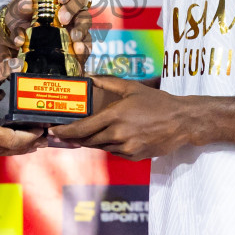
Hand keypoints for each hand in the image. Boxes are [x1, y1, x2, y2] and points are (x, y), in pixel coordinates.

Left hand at [0, 0, 92, 63]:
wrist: (16, 37)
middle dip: (73, 8)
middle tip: (62, 19)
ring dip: (81, 27)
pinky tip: (78, 50)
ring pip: (86, 19)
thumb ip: (20, 7)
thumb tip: (25, 5)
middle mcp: (70, 4)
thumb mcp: (16, 10)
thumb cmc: (19, 17)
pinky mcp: (78, 40)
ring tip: (74, 38)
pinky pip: (87, 41)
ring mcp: (76, 22)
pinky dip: (84, 46)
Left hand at [48, 75, 197, 159]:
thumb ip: (108, 83)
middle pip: (88, 141)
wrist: (181, 121)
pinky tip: (117, 136)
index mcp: (115, 116)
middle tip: (64, 135)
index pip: (82, 128)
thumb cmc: (157, 102)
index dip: (65, 133)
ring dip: (95, 140)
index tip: (54, 132)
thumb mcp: (132, 88)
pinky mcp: (134, 156)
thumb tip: (90, 78)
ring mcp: (126, 148)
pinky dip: (111, 145)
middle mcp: (118, 134)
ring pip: (101, 147)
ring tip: (93, 132)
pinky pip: (115, 152)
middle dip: (75, 138)